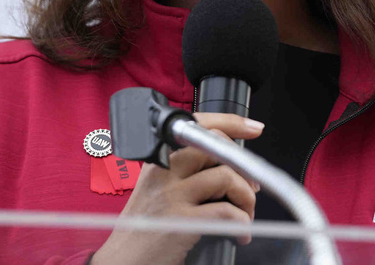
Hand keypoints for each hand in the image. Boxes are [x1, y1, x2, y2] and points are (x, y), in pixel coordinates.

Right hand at [90, 112, 263, 264]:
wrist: (121, 262)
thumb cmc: (142, 231)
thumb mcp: (155, 191)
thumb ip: (182, 173)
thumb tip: (226, 166)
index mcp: (157, 160)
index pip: (196, 125)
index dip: (229, 122)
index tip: (252, 127)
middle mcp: (163, 172)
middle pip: (215, 147)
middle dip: (245, 165)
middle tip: (252, 185)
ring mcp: (171, 196)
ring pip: (226, 177)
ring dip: (246, 196)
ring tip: (246, 214)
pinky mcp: (180, 222)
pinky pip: (225, 212)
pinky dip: (242, 223)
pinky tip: (240, 234)